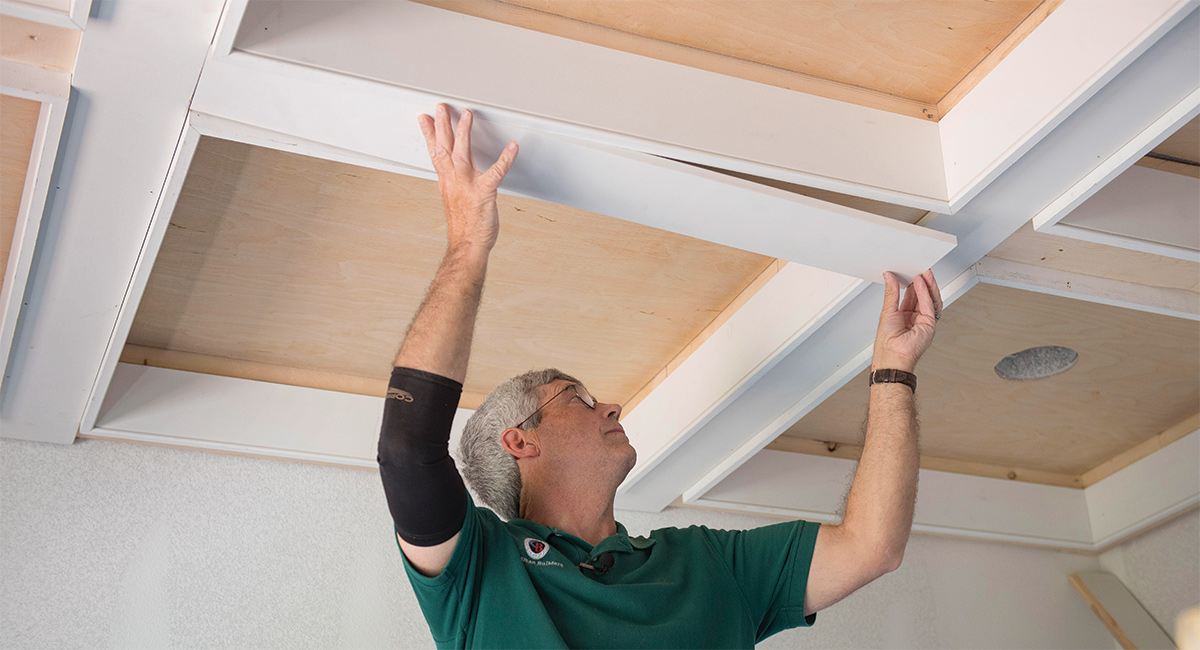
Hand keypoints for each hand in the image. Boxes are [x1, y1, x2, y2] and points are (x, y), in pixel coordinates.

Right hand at [418, 103, 518, 253]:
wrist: (468, 246)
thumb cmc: (465, 226)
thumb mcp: (453, 199)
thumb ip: (452, 181)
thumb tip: (450, 171)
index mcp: (447, 182)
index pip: (435, 153)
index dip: (429, 134)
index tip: (424, 118)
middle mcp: (454, 182)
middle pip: (445, 149)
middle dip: (442, 126)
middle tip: (441, 107)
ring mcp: (468, 187)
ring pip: (462, 155)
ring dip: (464, 134)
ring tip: (467, 116)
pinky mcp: (484, 194)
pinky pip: (496, 174)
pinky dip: (505, 159)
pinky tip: (512, 147)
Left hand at [872, 269, 941, 372]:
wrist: (892, 356)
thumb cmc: (887, 342)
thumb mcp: (887, 310)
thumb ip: (891, 292)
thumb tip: (889, 277)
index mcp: (903, 316)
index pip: (911, 296)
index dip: (912, 284)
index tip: (910, 272)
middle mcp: (914, 318)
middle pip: (922, 296)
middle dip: (922, 283)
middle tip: (920, 270)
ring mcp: (923, 321)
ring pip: (929, 299)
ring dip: (928, 286)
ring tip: (924, 274)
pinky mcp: (930, 324)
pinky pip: (929, 305)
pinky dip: (926, 293)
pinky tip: (922, 283)